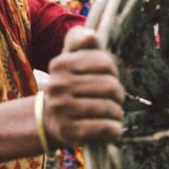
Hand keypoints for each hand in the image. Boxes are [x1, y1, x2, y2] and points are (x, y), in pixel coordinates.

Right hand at [44, 27, 124, 147]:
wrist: (50, 119)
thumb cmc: (70, 84)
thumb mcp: (72, 58)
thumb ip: (80, 40)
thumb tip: (90, 36)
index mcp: (60, 64)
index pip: (104, 62)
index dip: (113, 70)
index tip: (108, 77)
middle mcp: (58, 86)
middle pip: (109, 86)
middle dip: (118, 93)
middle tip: (115, 98)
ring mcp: (62, 110)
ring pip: (109, 108)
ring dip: (117, 112)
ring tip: (114, 113)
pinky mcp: (69, 132)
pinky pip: (105, 128)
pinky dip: (114, 129)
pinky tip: (113, 128)